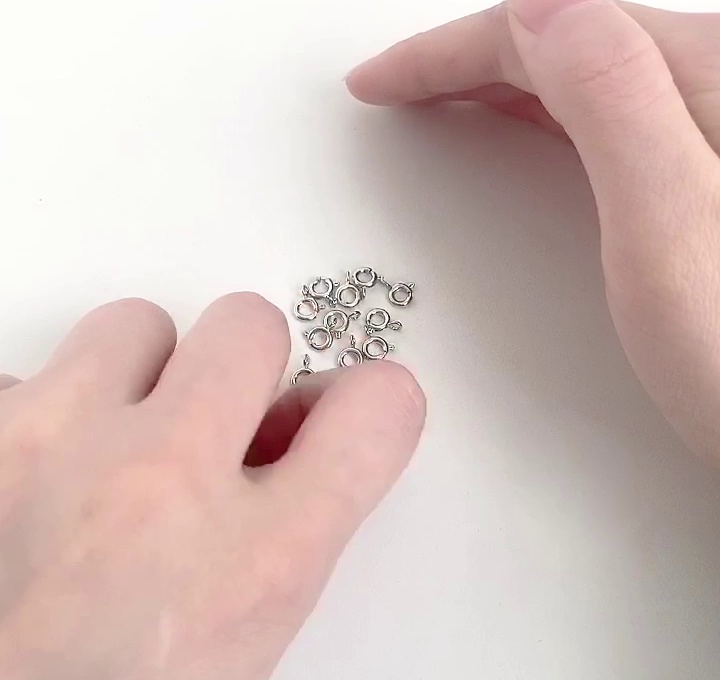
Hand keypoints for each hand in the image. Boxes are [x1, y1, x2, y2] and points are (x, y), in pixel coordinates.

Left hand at [0, 295, 424, 679]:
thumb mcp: (239, 652)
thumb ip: (293, 532)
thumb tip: (294, 432)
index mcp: (252, 571)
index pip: (370, 419)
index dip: (375, 401)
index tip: (355, 406)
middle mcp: (157, 489)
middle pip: (248, 326)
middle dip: (245, 363)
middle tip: (217, 414)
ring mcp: (46, 450)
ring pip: (134, 325)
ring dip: (140, 373)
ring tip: (116, 444)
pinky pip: (32, 377)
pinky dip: (49, 415)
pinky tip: (39, 478)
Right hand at [348, 0, 719, 463]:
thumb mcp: (669, 228)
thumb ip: (611, 101)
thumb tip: (537, 12)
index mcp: (711, 78)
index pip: (548, 29)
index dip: (446, 52)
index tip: (380, 85)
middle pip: (566, 42)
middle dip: (464, 61)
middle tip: (394, 90)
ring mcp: (713, 130)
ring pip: (585, 76)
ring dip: (502, 81)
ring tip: (438, 100)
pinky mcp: (701, 174)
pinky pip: (607, 117)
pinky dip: (547, 114)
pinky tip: (526, 127)